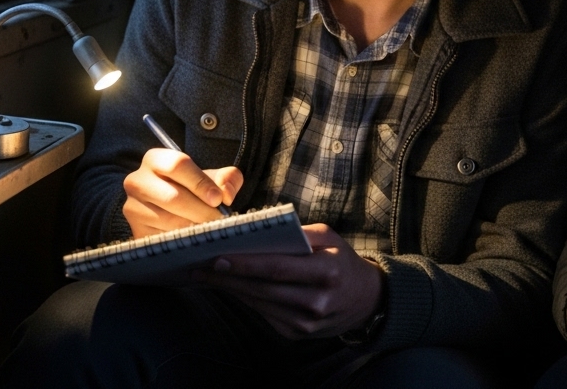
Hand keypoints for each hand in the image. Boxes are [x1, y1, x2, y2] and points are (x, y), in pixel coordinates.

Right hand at [122, 148, 242, 237]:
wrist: (169, 208)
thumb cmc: (192, 188)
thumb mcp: (210, 177)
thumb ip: (227, 179)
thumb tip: (227, 194)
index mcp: (155, 159)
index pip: (178, 165)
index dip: (201, 183)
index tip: (218, 199)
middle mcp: (137, 181)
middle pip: (173, 197)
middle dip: (202, 211)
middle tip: (220, 220)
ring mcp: (133, 208)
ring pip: (168, 220)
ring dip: (194, 227)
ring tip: (210, 228)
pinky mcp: (136, 231)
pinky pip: (162, 238)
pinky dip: (183, 239)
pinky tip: (194, 237)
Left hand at [189, 223, 384, 339]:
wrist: (366, 300)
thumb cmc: (342, 261)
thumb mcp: (330, 238)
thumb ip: (298, 233)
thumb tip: (258, 232)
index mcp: (327, 271)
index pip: (279, 268)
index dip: (246, 264)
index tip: (218, 257)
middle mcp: (317, 301)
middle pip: (263, 288)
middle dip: (229, 277)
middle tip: (201, 266)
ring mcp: (306, 323)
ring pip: (259, 303)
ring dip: (232, 289)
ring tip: (207, 276)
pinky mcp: (296, 334)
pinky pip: (264, 313)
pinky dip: (246, 299)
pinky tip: (231, 287)